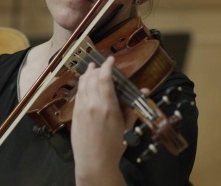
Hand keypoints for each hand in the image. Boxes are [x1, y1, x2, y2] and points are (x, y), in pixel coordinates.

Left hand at [71, 56, 134, 184]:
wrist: (94, 162)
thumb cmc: (113, 146)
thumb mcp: (126, 126)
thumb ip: (132, 106)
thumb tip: (145, 90)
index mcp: (108, 106)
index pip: (105, 77)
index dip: (107, 65)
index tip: (111, 59)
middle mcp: (93, 103)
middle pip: (92, 77)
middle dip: (97, 68)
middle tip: (102, 65)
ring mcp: (82, 108)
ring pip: (82, 84)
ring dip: (87, 74)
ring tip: (92, 69)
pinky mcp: (75, 114)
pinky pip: (78, 93)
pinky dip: (82, 85)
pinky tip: (85, 84)